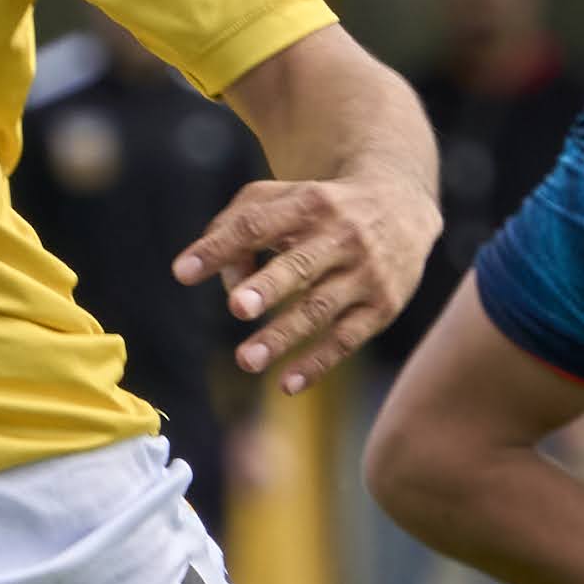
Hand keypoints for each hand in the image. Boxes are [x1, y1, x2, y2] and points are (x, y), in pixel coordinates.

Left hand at [174, 171, 440, 395]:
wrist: (402, 205)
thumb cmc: (321, 207)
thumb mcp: (283, 198)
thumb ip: (237, 226)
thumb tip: (224, 279)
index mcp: (310, 203)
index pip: (258, 225)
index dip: (220, 247)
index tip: (182, 272)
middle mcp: (342, 236)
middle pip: (300, 263)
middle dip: (269, 286)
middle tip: (237, 306)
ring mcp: (366, 273)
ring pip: (321, 308)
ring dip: (283, 336)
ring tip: (245, 360)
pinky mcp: (383, 306)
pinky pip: (347, 339)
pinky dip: (317, 364)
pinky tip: (286, 385)